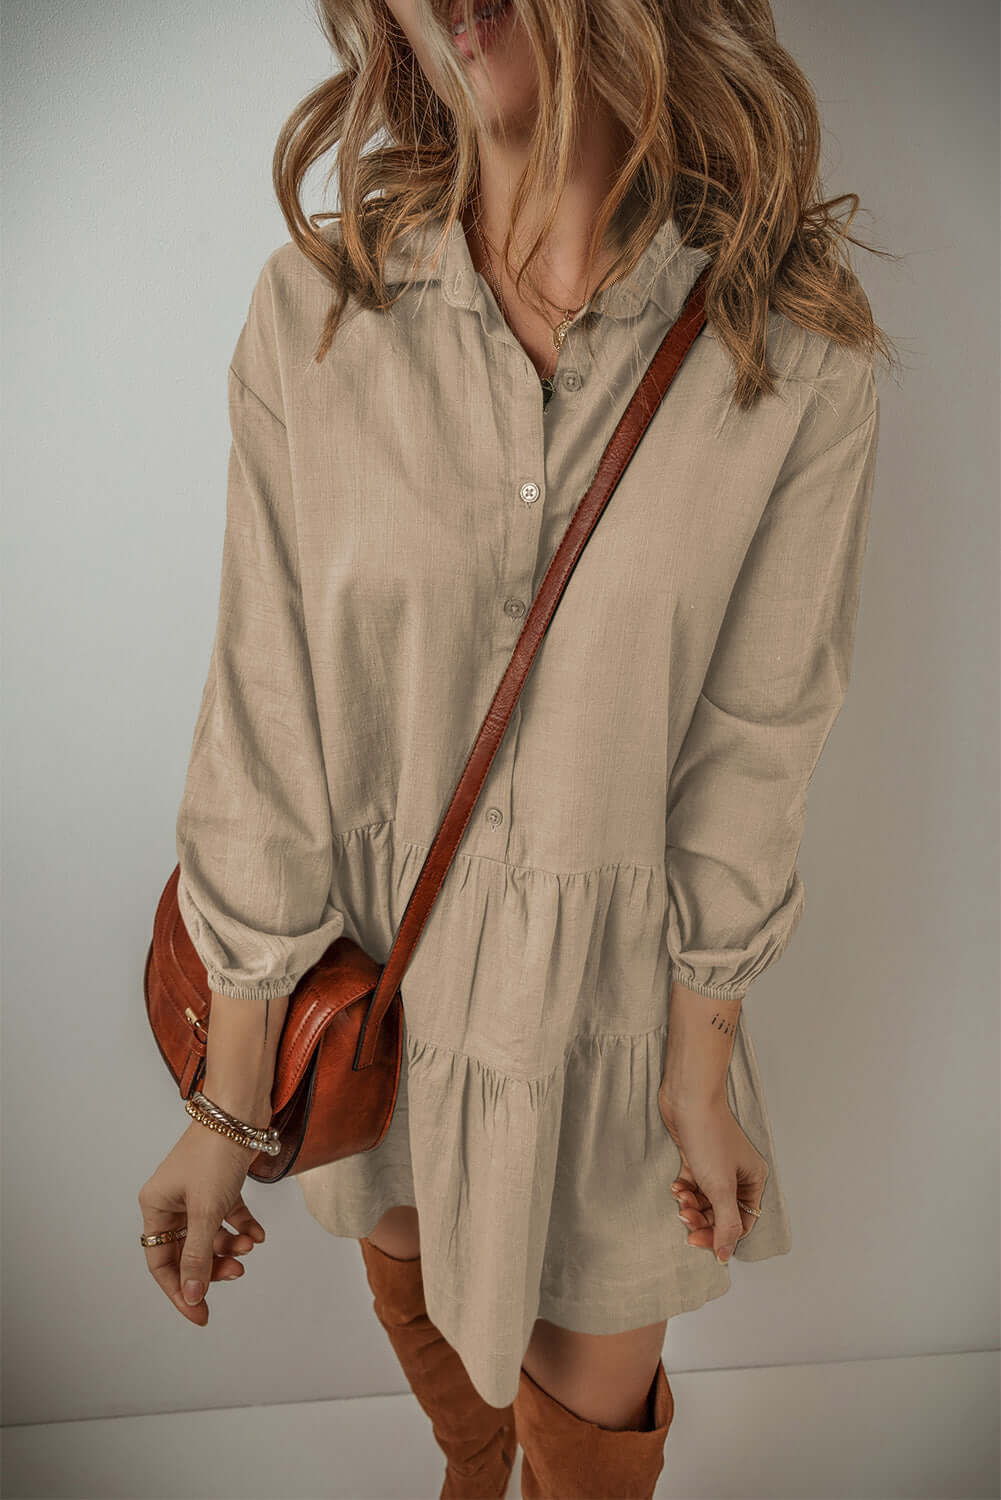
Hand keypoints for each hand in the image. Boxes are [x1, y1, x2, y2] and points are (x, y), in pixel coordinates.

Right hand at [138, 1121, 266, 1324]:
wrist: (240, 1110)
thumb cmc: (215, 1154)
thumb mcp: (205, 1211)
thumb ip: (198, 1256)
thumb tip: (191, 1296)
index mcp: (156, 1206)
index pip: (162, 1262)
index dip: (181, 1291)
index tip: (202, 1315)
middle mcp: (172, 1201)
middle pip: (188, 1251)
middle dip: (213, 1266)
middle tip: (237, 1274)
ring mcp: (196, 1192)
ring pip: (210, 1235)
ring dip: (231, 1246)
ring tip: (251, 1246)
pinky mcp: (220, 1183)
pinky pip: (228, 1216)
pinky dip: (243, 1227)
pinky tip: (259, 1234)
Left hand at [657, 1087, 766, 1263]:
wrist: (688, 1099)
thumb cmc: (709, 1137)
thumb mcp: (721, 1187)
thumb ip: (726, 1225)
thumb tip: (725, 1255)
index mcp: (753, 1181)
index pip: (742, 1222)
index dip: (721, 1235)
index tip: (698, 1240)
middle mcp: (738, 1175)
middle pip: (722, 1212)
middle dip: (703, 1218)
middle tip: (685, 1218)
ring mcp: (717, 1166)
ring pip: (705, 1200)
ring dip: (691, 1205)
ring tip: (680, 1198)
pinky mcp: (698, 1158)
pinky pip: (693, 1185)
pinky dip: (684, 1190)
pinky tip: (676, 1186)